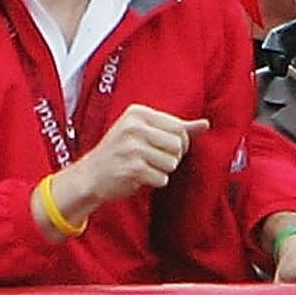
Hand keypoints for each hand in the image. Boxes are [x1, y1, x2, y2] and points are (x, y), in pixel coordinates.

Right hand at [48, 106, 207, 226]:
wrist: (89, 176)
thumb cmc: (119, 153)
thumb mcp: (144, 133)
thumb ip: (175, 128)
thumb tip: (205, 124)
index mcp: (137, 112)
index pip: (179, 127)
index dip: (177, 143)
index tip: (158, 147)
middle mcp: (134, 126)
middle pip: (179, 145)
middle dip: (171, 157)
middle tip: (151, 159)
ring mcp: (132, 148)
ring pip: (172, 163)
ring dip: (161, 170)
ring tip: (143, 167)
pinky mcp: (132, 169)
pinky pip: (162, 178)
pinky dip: (153, 181)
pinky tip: (137, 177)